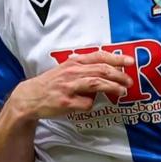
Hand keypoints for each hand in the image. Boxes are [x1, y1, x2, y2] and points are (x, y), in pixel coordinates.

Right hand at [9, 51, 133, 119]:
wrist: (30, 97)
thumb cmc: (52, 84)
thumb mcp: (66, 70)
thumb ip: (85, 68)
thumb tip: (109, 71)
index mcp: (73, 63)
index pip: (98, 56)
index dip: (116, 58)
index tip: (130, 61)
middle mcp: (72, 72)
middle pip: (101, 70)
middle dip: (119, 75)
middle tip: (129, 81)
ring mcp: (69, 87)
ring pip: (96, 83)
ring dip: (112, 87)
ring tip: (122, 91)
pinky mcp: (66, 101)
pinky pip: (86, 103)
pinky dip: (90, 104)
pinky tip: (87, 104)